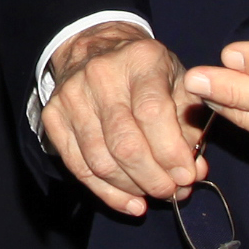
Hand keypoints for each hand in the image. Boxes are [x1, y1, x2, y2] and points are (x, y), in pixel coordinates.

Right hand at [39, 23, 209, 216]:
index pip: (152, 113)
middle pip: (125, 143)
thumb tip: (195, 171)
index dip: (171, 152)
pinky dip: (107, 192)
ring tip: (152, 195)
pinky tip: (130, 201)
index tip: (186, 176)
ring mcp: (71, 96)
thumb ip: (191, 126)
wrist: (95, 47)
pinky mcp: (53, 116)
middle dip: (153, 178)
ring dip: (131, 188)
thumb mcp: (179, 81)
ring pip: (100, 160)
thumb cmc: (147, 71)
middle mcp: (101, 74)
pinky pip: (79, 167)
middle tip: (172, 192)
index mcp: (140, 60)